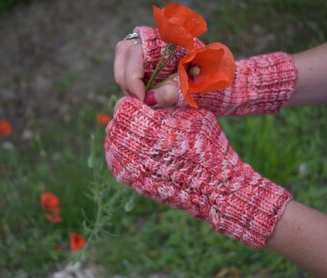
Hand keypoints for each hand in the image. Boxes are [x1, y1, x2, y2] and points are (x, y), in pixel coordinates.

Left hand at [105, 97, 291, 247]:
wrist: (214, 186)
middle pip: (114, 125)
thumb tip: (148, 96)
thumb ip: (170, 104)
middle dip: (123, 119)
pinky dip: (120, 153)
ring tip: (134, 133)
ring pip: (112, 144)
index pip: (124, 107)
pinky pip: (116, 163)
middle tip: (134, 118)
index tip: (136, 103)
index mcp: (156, 127)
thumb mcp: (194, 116)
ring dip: (119, 136)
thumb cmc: (209, 147)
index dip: (128, 103)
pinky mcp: (135, 182)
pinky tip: (133, 149)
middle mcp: (141, 148)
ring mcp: (135, 168)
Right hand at [125, 26, 297, 115]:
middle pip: (124, 52)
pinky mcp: (148, 63)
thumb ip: (173, 92)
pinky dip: (135, 87)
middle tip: (139, 102)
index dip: (132, 76)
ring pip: (124, 62)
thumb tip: (150, 101)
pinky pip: (132, 72)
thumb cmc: (212, 80)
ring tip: (144, 102)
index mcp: (168, 35)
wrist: (223, 83)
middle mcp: (155, 38)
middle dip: (126, 79)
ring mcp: (150, 49)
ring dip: (129, 84)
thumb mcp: (195, 87)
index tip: (142, 99)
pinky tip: (147, 99)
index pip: (133, 50)